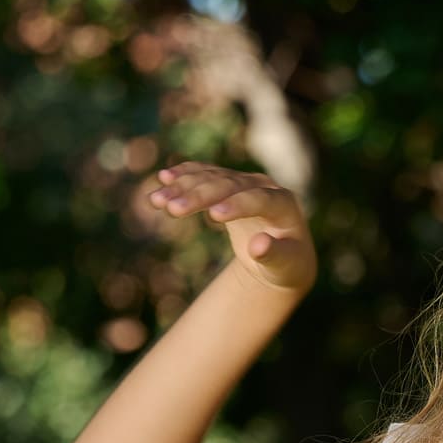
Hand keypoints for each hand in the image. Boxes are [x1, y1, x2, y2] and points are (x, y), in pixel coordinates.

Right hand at [146, 162, 316, 298]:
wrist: (283, 254)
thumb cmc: (286, 265)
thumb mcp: (285, 266)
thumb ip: (274, 255)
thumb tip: (258, 246)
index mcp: (284, 204)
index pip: (259, 200)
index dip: (237, 205)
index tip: (213, 216)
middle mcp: (264, 186)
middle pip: (229, 185)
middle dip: (200, 196)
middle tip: (171, 209)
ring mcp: (245, 182)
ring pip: (212, 178)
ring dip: (183, 187)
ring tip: (156, 200)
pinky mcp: (229, 185)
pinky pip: (204, 176)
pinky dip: (184, 177)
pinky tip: (164, 178)